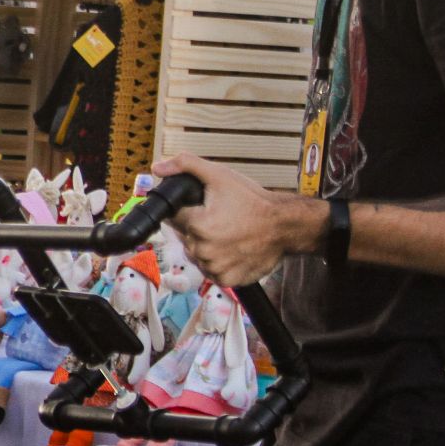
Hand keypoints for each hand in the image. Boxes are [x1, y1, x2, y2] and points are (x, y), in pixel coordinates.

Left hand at [151, 153, 320, 286]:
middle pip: (184, 236)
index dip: (185, 210)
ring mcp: (214, 267)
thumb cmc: (255, 202)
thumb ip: (186, 165)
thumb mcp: (220, 175)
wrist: (285, 225)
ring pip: (196, 254)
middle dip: (196, 226)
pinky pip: (211, 270)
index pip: (173, 217)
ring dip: (205, 245)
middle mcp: (203, 250)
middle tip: (219, 218)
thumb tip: (159, 167)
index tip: (202, 208)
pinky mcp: (227, 280)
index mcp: (197, 226)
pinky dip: (218, 261)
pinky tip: (231, 248)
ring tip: (227, 232)